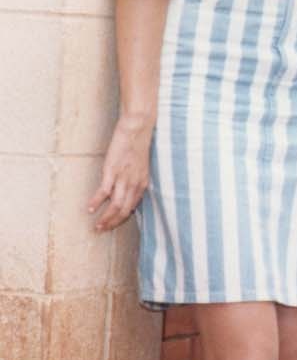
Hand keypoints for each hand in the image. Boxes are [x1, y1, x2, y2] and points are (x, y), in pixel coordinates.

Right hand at [85, 115, 153, 231]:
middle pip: (124, 211)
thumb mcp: (141, 167)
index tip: (112, 224)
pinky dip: (96, 202)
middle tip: (101, 229)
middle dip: (112, 223)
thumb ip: (134, 180)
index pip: (132, 208)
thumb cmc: (138, 146)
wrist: (138, 129)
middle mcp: (135, 184)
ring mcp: (124, 178)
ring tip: (96, 225)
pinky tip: (90, 208)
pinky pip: (104, 191)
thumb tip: (126, 191)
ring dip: (105, 218)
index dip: (121, 219)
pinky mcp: (112, 170)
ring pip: (116, 205)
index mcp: (143, 184)